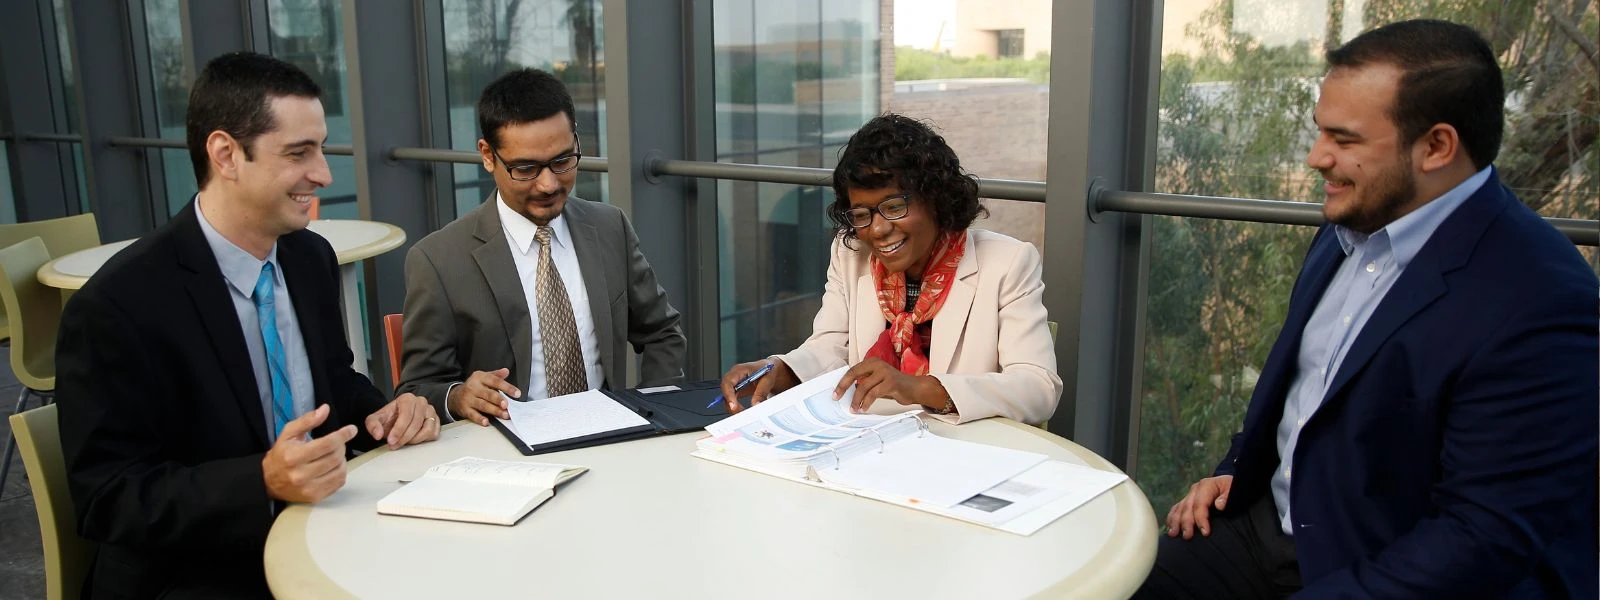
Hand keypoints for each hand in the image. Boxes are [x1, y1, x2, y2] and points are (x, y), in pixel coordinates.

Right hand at [262, 404, 357, 502]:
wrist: (268, 481)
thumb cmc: (280, 454)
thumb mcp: (288, 433)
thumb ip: (307, 420)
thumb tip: (325, 409)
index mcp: (293, 457)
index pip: (326, 444)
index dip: (342, 435)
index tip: (352, 429)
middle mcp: (301, 474)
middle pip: (335, 457)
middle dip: (341, 446)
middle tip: (339, 442)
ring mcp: (308, 488)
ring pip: (339, 471)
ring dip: (342, 459)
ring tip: (335, 454)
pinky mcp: (315, 497)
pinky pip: (338, 483)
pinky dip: (341, 472)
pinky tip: (334, 466)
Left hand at [365, 393, 440, 449]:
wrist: (397, 419)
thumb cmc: (390, 418)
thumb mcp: (376, 419)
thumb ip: (372, 425)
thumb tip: (377, 434)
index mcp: (407, 399)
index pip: (406, 415)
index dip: (398, 430)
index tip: (391, 441)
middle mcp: (421, 403)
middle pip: (416, 424)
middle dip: (404, 437)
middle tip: (395, 445)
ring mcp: (431, 412)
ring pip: (427, 430)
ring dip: (415, 440)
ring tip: (404, 441)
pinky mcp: (436, 422)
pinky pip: (434, 434)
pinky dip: (424, 440)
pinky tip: (414, 439)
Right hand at [447, 368, 518, 425]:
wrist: (455, 396)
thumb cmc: (474, 387)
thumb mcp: (483, 377)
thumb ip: (496, 375)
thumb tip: (506, 371)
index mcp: (480, 378)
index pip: (495, 381)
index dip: (507, 387)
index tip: (517, 393)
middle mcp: (473, 387)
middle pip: (488, 394)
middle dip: (498, 400)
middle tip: (507, 405)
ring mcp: (468, 399)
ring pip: (483, 405)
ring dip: (494, 410)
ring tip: (504, 414)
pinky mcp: (465, 409)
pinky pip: (473, 415)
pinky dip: (479, 419)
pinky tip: (486, 422)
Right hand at [719, 359, 795, 413]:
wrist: (770, 369)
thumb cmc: (768, 370)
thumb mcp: (768, 380)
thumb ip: (761, 392)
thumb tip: (755, 404)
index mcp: (740, 370)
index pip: (728, 381)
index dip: (729, 394)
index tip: (733, 405)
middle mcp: (734, 376)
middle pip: (725, 390)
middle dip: (730, 402)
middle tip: (739, 411)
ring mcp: (734, 383)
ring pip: (727, 396)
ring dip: (733, 406)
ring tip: (742, 412)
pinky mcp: (736, 390)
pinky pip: (732, 399)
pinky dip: (735, 406)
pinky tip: (742, 410)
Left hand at [834, 358, 948, 413]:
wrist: (914, 388)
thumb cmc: (894, 386)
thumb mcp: (877, 382)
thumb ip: (864, 383)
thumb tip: (846, 393)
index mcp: (872, 362)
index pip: (852, 371)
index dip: (842, 382)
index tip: (835, 393)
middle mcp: (877, 364)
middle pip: (854, 375)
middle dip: (843, 387)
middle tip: (837, 398)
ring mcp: (884, 372)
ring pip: (863, 387)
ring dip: (856, 400)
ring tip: (854, 409)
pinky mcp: (891, 382)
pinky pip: (874, 394)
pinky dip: (866, 403)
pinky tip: (864, 409)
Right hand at [1165, 475, 1232, 539]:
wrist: (1227, 484)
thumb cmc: (1232, 489)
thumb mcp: (1234, 489)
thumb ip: (1227, 496)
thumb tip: (1219, 505)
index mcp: (1206, 486)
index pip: (1200, 504)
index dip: (1201, 519)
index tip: (1205, 533)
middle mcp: (1195, 490)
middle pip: (1187, 507)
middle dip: (1186, 523)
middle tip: (1188, 536)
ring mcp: (1189, 495)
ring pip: (1179, 508)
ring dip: (1175, 522)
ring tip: (1173, 534)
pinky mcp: (1186, 500)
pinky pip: (1176, 509)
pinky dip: (1172, 518)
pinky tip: (1170, 528)